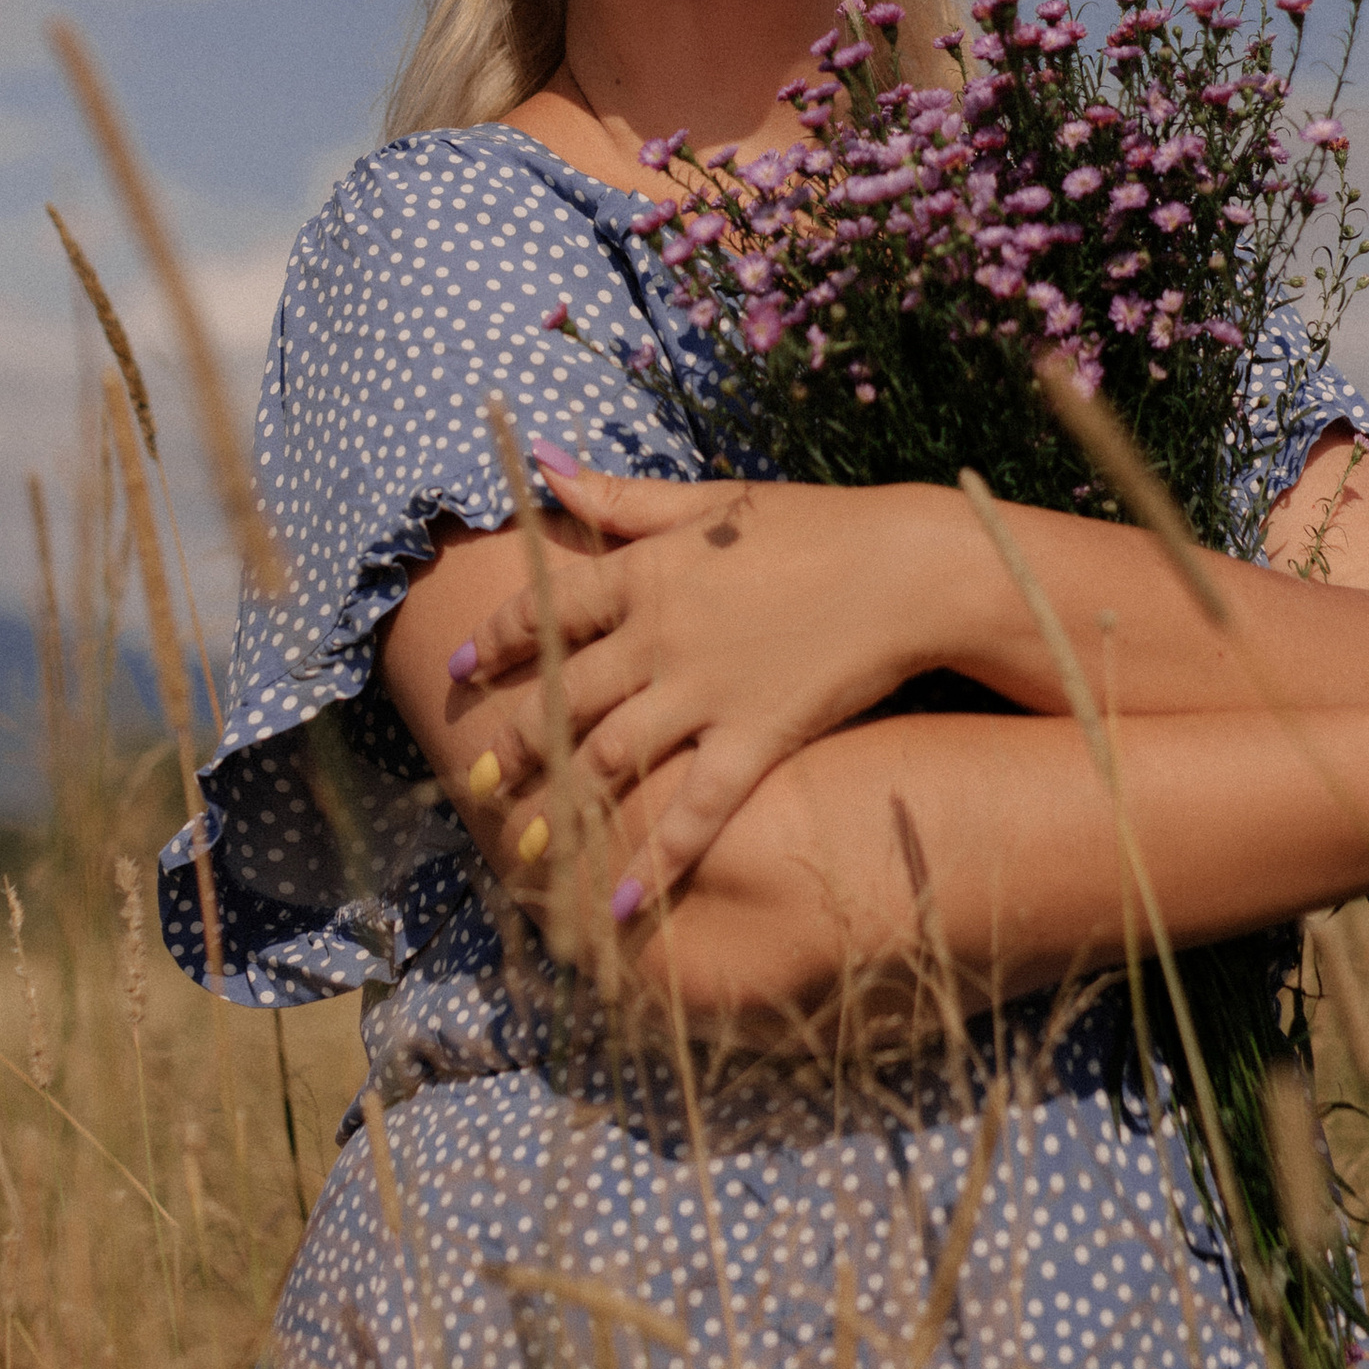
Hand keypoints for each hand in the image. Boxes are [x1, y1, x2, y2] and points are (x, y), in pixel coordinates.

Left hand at [453, 462, 941, 916]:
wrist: (908, 568)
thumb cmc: (815, 527)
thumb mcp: (711, 501)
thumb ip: (624, 497)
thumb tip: (545, 463)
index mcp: (646, 570)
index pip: (545, 607)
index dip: (495, 640)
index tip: (459, 666)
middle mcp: (660, 634)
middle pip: (562, 694)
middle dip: (512, 741)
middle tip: (475, 778)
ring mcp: (706, 690)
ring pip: (610, 756)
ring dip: (559, 806)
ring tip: (522, 847)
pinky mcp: (756, 738)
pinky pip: (696, 810)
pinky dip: (657, 859)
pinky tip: (621, 905)